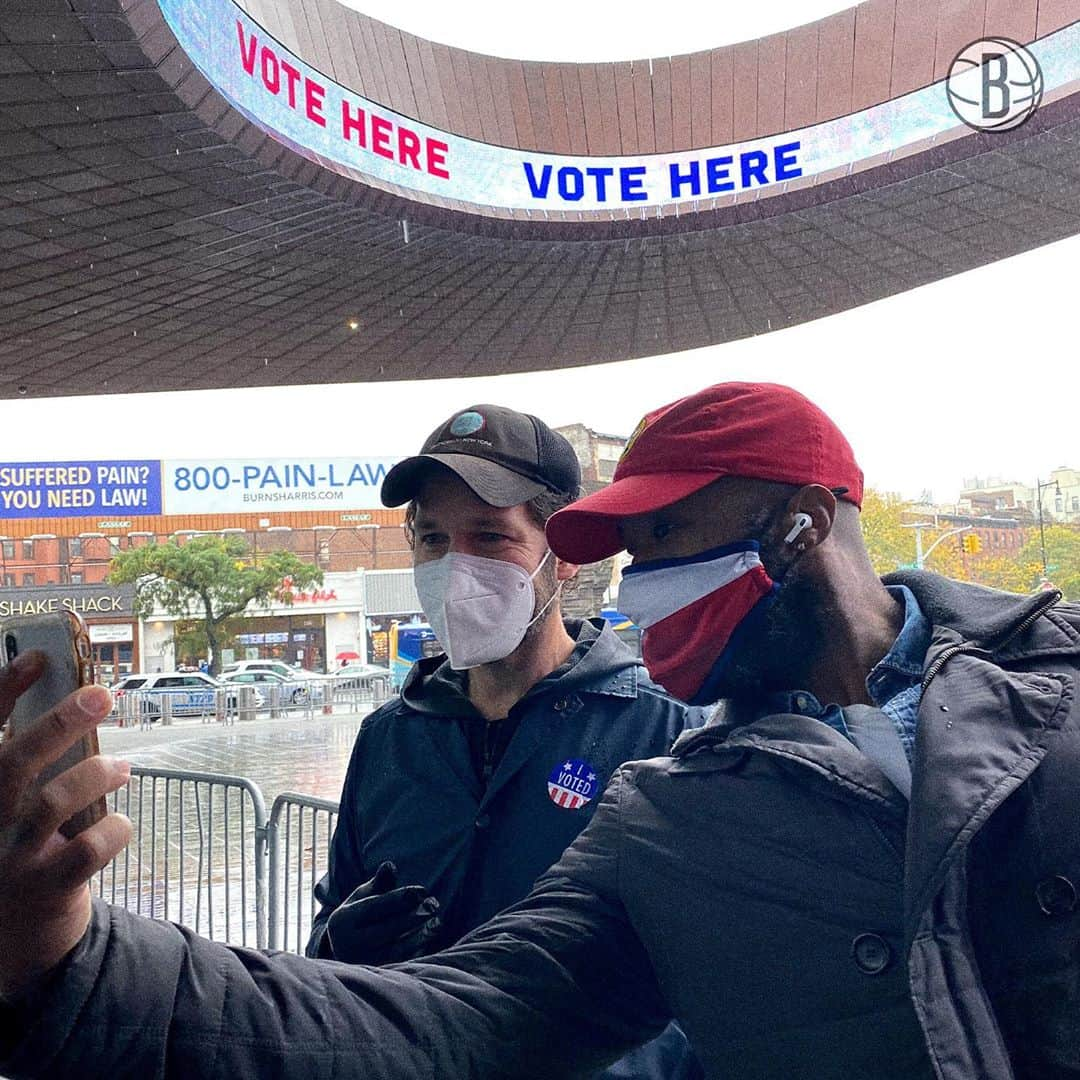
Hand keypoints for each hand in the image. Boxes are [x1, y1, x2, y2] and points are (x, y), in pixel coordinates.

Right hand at [0, 653, 132, 1001]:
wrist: (10, 941)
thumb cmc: (19, 850)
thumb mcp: (13, 805)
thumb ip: (31, 762)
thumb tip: (79, 702)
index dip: (3, 691)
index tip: (38, 658)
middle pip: (13, 762)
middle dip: (60, 722)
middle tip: (102, 695)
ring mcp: (6, 858)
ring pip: (52, 803)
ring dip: (96, 775)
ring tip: (122, 767)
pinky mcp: (42, 890)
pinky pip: (86, 850)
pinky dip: (113, 829)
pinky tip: (121, 823)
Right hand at [326, 860, 441, 964]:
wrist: (345, 952)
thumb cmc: (360, 916)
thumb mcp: (363, 897)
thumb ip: (379, 883)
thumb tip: (390, 865)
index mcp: (342, 921)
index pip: (375, 907)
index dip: (400, 898)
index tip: (423, 891)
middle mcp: (348, 945)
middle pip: (385, 930)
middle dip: (412, 917)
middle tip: (434, 905)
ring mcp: (362, 965)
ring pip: (394, 952)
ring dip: (419, 937)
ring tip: (438, 923)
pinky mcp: (376, 977)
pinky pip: (400, 966)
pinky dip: (417, 953)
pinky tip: (431, 940)